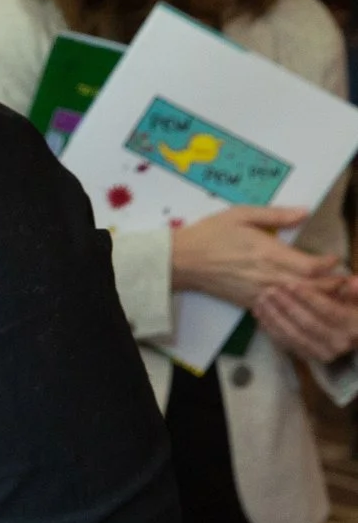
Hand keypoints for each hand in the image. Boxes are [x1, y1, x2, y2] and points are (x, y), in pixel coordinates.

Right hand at [171, 205, 333, 307]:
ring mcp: (258, 292)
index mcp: (269, 253)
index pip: (312, 266)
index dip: (330, 264)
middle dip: (331, 285)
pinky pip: (278, 309)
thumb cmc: (209, 234)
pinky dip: (293, 307)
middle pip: (311, 288)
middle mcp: (267, 276)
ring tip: (327, 292)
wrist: (181, 261)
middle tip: (341, 280)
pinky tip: (300, 303)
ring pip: (297, 301)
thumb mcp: (241, 214)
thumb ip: (275, 215)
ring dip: (316, 298)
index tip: (334, 258)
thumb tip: (303, 213)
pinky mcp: (248, 302)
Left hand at [254, 274, 357, 363]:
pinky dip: (271, 329)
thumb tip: (350, 283)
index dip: (308, 297)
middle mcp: (339, 342)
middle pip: (308, 323)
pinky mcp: (309, 357)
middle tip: (269, 290)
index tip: (290, 284)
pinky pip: (286, 343)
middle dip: (287, 306)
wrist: (350, 334)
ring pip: (294, 335)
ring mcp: (323, 353)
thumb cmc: (351, 309)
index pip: (329, 311)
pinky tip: (260, 314)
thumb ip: (354, 290)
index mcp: (353, 326)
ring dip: (274, 317)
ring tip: (261, 300)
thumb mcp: (357, 298)